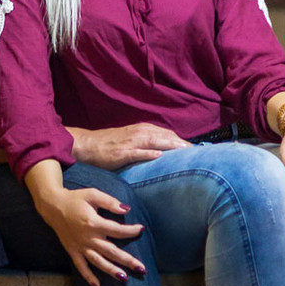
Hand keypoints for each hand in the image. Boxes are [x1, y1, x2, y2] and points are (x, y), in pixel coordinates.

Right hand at [35, 185, 146, 285]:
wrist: (53, 206)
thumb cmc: (75, 199)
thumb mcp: (93, 194)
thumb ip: (110, 202)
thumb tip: (126, 210)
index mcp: (94, 223)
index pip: (117, 230)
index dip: (131, 231)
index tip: (141, 229)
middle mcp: (88, 238)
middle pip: (111, 251)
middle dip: (128, 261)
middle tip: (142, 269)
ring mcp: (80, 247)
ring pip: (98, 262)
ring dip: (111, 271)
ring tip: (124, 278)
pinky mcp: (73, 251)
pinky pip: (81, 267)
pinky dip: (89, 277)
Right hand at [68, 123, 189, 169]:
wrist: (87, 145)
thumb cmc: (109, 144)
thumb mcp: (130, 140)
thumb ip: (146, 143)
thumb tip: (164, 151)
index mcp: (142, 130)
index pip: (167, 133)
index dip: (182, 141)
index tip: (196, 150)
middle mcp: (138, 133)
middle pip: (165, 136)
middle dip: (181, 143)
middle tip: (198, 153)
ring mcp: (130, 142)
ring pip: (154, 141)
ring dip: (170, 145)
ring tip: (185, 152)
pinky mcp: (121, 152)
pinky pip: (137, 152)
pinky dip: (148, 153)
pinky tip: (159, 156)